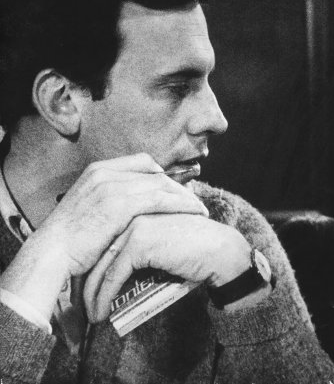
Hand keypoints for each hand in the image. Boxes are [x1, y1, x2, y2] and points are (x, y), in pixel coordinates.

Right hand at [0, 153, 207, 318]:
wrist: (51, 254)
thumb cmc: (69, 240)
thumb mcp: (89, 210)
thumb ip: (110, 200)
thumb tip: (133, 208)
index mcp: (98, 170)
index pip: (142, 162)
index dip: (162, 175)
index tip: (176, 189)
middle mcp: (106, 173)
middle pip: (156, 173)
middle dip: (178, 187)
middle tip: (194, 201)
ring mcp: (113, 186)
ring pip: (162, 185)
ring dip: (185, 196)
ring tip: (200, 209)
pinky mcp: (121, 204)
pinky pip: (161, 199)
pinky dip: (181, 205)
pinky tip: (194, 213)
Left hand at [83, 212, 252, 321]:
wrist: (219, 251)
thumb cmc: (196, 251)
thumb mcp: (162, 244)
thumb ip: (140, 248)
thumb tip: (112, 274)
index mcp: (137, 208)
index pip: (105, 238)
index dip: (93, 266)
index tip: (87, 289)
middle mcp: (133, 213)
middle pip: (99, 251)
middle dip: (88, 282)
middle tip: (82, 305)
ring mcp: (134, 225)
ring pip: (102, 265)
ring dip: (92, 294)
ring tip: (91, 314)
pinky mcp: (139, 242)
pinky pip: (113, 275)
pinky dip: (105, 297)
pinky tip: (102, 312)